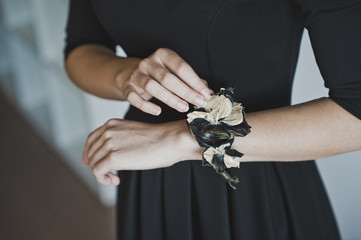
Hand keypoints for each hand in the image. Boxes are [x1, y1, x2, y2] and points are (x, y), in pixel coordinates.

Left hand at [82, 118, 200, 185]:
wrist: (170, 140)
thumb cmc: (159, 139)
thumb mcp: (133, 133)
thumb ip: (119, 140)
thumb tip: (111, 157)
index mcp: (112, 124)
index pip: (91, 139)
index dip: (88, 153)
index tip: (89, 163)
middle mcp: (107, 131)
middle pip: (92, 153)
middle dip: (99, 166)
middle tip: (113, 175)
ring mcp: (109, 144)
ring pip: (93, 164)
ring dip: (103, 174)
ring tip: (116, 178)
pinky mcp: (113, 158)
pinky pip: (98, 172)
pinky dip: (103, 180)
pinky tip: (116, 180)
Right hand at [118, 48, 211, 115]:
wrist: (130, 74)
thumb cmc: (158, 75)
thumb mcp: (174, 73)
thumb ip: (191, 81)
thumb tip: (208, 93)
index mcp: (163, 55)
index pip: (181, 67)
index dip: (194, 81)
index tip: (205, 94)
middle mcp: (148, 62)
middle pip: (167, 77)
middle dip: (185, 91)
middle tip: (198, 102)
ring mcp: (136, 74)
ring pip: (152, 86)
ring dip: (170, 99)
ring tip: (183, 108)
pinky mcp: (127, 86)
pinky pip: (134, 97)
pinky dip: (145, 106)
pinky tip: (157, 111)